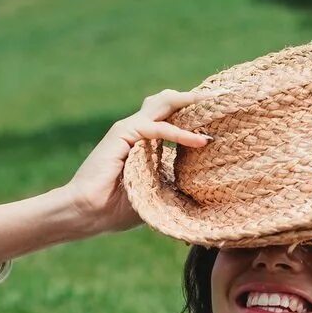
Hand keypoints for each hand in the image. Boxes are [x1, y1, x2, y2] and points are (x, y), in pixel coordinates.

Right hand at [65, 88, 213, 234]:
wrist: (88, 213)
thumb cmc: (118, 209)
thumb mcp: (158, 194)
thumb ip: (175, 183)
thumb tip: (207, 190)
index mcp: (146, 142)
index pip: (174, 118)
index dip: (195, 114)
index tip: (223, 116)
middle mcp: (139, 131)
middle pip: (170, 102)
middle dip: (196, 98)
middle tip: (222, 99)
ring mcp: (130, 130)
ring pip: (164, 104)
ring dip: (190, 102)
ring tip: (215, 102)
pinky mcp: (123, 134)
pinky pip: (158, 128)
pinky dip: (180, 134)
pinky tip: (200, 141)